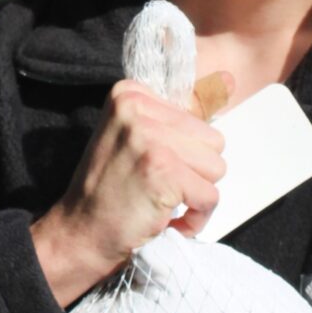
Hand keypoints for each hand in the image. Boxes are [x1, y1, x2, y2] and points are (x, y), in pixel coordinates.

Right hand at [31, 74, 231, 307]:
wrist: (79, 234)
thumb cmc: (110, 190)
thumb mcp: (135, 138)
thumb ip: (177, 116)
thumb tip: (232, 78)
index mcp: (129, 93)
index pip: (195, 120)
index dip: (182, 154)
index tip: (148, 167)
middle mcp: (137, 108)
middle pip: (212, 141)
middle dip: (192, 173)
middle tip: (155, 188)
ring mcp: (149, 138)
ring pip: (216, 167)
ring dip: (194, 194)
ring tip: (159, 201)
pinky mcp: (162, 170)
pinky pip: (210, 196)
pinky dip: (195, 217)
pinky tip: (163, 219)